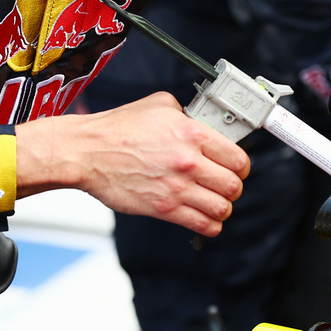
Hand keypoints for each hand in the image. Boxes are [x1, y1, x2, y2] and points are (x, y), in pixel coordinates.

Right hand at [16, 91, 250, 236]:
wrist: (87, 152)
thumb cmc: (118, 128)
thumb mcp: (160, 104)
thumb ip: (187, 113)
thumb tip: (201, 119)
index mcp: (192, 133)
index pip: (238, 157)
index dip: (242, 165)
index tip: (238, 167)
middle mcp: (188, 161)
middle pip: (234, 185)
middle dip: (234, 187)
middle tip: (227, 185)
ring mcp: (176, 187)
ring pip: (222, 208)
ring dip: (223, 207)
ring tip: (216, 202)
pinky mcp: (163, 208)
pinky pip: (201, 224)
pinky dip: (210, 225)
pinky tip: (206, 218)